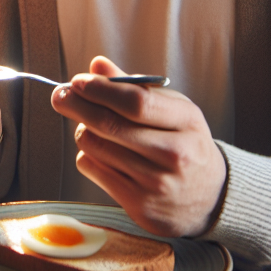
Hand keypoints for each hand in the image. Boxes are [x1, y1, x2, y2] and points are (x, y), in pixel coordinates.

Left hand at [53, 56, 226, 237]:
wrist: (211, 197)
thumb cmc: (185, 144)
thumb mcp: (173, 110)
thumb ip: (134, 87)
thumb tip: (97, 65)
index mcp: (187, 122)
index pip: (135, 102)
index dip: (99, 89)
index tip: (78, 81)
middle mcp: (174, 154)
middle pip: (110, 125)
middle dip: (77, 105)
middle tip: (59, 95)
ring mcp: (157, 183)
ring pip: (95, 147)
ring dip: (83, 131)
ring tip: (89, 126)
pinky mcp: (140, 206)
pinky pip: (94, 170)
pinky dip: (88, 155)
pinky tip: (100, 152)